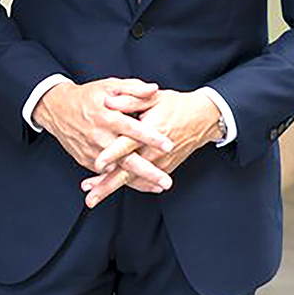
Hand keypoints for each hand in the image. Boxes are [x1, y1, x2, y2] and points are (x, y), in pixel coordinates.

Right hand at [33, 78, 175, 191]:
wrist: (57, 109)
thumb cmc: (88, 96)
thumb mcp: (109, 86)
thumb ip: (133, 89)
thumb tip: (154, 88)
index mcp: (107, 116)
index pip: (132, 129)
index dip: (150, 137)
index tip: (168, 145)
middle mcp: (99, 136)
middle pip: (126, 158)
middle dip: (147, 171)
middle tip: (166, 181)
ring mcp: (92, 151)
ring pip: (117, 171)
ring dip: (138, 181)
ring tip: (158, 187)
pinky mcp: (86, 160)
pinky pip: (106, 174)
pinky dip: (122, 181)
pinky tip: (141, 185)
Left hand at [79, 89, 221, 208]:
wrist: (202, 118)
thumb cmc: (176, 106)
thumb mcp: (153, 97)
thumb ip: (130, 99)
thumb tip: (108, 101)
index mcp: (151, 130)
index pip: (128, 144)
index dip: (112, 154)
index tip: (97, 163)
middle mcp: (155, 151)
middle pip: (128, 171)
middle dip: (108, 185)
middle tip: (91, 197)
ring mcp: (160, 163)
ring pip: (133, 179)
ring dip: (112, 187)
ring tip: (93, 196)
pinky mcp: (164, 168)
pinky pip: (143, 181)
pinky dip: (126, 186)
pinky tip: (109, 187)